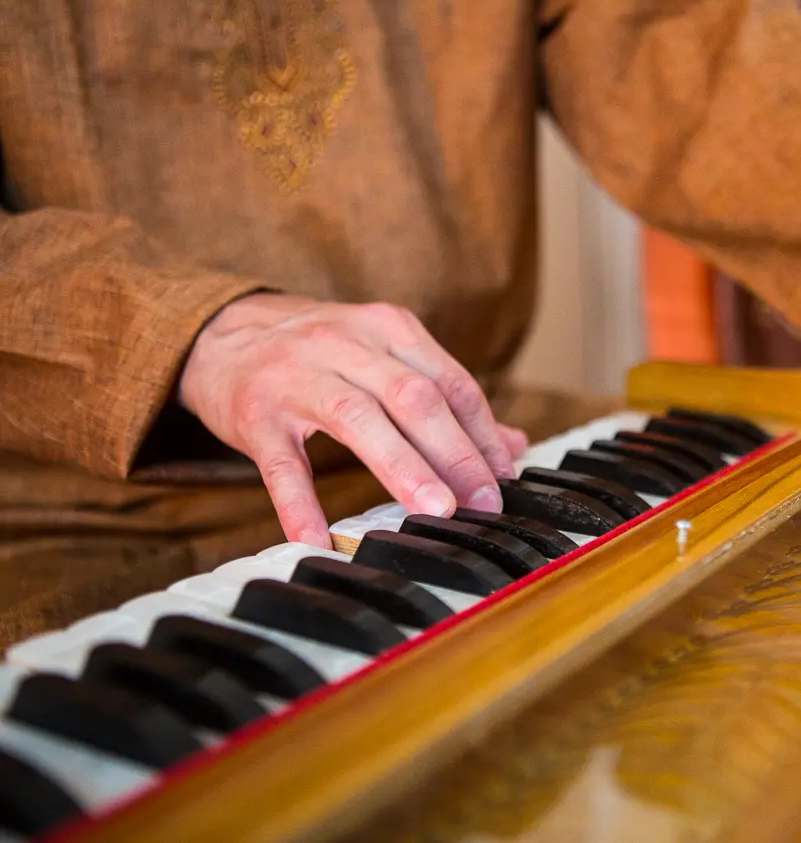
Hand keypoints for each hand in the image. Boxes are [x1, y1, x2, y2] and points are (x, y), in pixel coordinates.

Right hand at [179, 293, 528, 546]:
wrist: (219, 334)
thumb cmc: (320, 354)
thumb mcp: (384, 358)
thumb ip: (447, 399)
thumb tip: (513, 447)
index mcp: (388, 330)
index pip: (450, 383)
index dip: (483, 434)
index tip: (505, 480)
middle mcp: (346, 344)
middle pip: (414, 397)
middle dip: (456, 452)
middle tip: (482, 503)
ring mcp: (297, 376)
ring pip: (358, 418)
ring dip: (403, 466)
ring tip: (435, 511)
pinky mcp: (255, 413)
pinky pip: (282, 463)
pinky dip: (300, 504)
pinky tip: (320, 539)